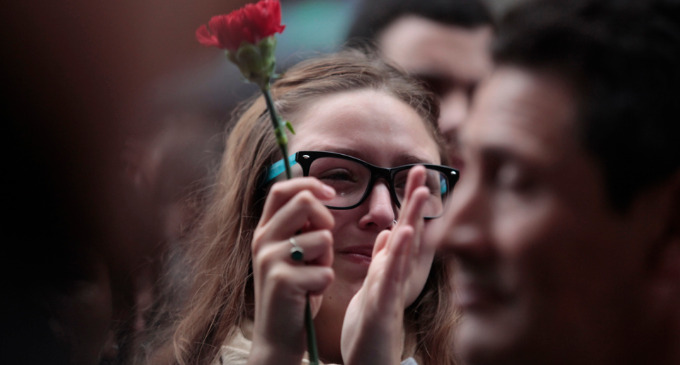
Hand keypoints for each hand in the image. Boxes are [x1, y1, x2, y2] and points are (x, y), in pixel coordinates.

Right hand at [248, 178, 334, 364]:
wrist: (277, 334)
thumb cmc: (294, 289)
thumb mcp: (291, 252)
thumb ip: (299, 225)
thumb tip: (315, 189)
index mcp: (264, 230)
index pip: (282, 189)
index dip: (309, 184)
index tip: (331, 193)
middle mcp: (262, 240)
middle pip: (303, 202)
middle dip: (326, 219)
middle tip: (324, 243)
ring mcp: (269, 260)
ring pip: (322, 238)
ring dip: (327, 260)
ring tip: (314, 276)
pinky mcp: (282, 281)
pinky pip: (325, 271)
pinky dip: (325, 283)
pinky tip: (310, 294)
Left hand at [341, 166, 433, 364]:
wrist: (369, 360)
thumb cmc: (371, 324)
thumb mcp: (376, 284)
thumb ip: (384, 258)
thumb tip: (390, 231)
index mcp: (392, 268)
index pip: (404, 228)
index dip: (410, 200)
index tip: (415, 172)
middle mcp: (398, 276)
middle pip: (410, 233)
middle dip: (416, 201)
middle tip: (422, 170)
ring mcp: (392, 291)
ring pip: (404, 252)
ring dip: (413, 221)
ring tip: (419, 194)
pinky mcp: (383, 307)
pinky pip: (389, 277)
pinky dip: (396, 256)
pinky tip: (401, 236)